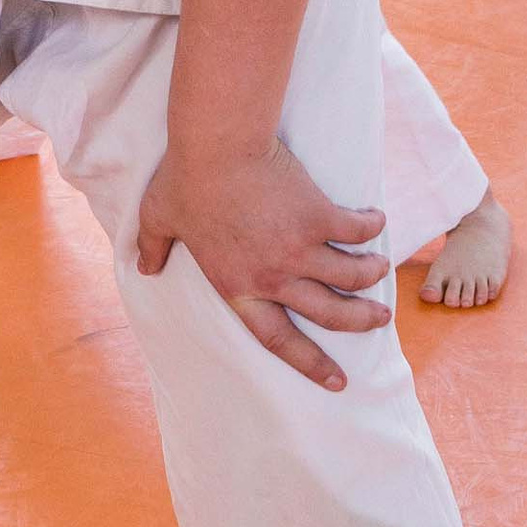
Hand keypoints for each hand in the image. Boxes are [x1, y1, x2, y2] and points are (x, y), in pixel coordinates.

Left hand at [136, 136, 389, 391]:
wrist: (218, 146)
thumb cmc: (186, 180)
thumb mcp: (158, 219)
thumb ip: (153, 248)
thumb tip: (144, 267)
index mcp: (238, 286)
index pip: (278, 339)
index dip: (310, 363)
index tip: (336, 380)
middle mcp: (275, 277)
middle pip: (328, 314)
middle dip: (359, 322)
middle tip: (379, 320)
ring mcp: (300, 249)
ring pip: (350, 276)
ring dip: (370, 276)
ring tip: (381, 271)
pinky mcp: (319, 216)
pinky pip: (357, 230)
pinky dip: (371, 227)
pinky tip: (376, 221)